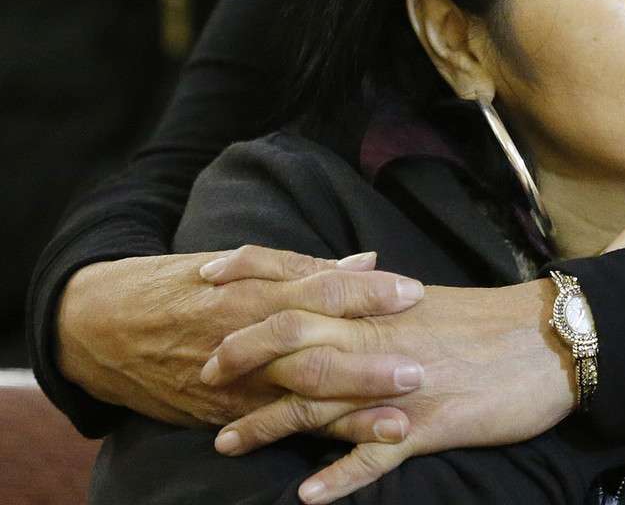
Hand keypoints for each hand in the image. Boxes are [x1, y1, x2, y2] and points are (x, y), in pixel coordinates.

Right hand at [56, 249, 421, 427]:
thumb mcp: (242, 265)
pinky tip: (341, 459)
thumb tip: (368, 261)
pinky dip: (308, 442)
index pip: (324, 286)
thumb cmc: (187, 285)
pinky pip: (273, 431)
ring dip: (350, 412)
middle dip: (368, 362)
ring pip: (299, 396)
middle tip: (418, 368)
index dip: (370, 291)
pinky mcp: (225, 413)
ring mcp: (238, 379)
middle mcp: (252, 333)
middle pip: (318, 348)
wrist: (109, 325)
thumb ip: (307, 268)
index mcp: (260, 288)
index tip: (414, 292)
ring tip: (396, 422)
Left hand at [199, 278, 573, 503]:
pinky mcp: (427, 426)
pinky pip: (375, 455)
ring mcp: (399, 384)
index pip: (304, 275)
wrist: (550, 340)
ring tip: (223, 442)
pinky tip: (308, 498)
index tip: (206, 277)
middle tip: (201, 369)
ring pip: (320, 398)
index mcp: (381, 301)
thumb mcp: (426, 303)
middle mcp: (381, 335)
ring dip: (267, 422)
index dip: (252, 271)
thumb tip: (338, 285)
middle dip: (242, 349)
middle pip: (296, 332)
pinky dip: (340, 476)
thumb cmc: (489, 322)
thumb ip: (377, 300)